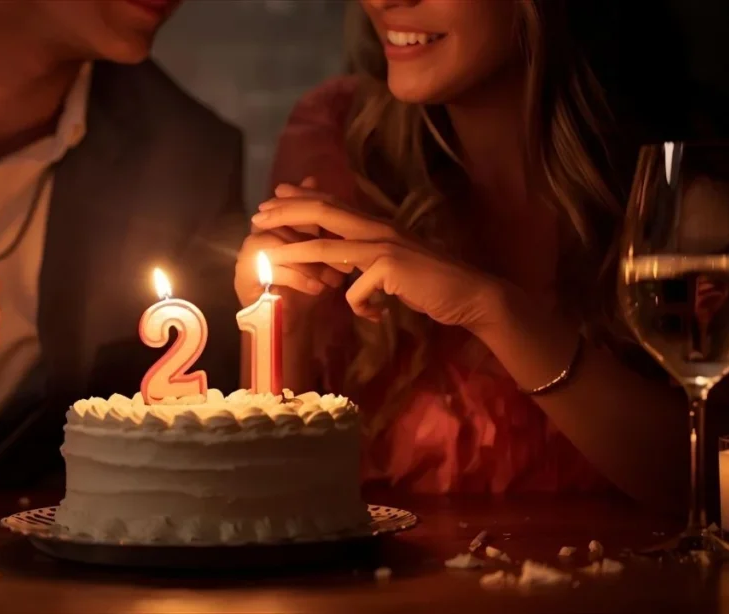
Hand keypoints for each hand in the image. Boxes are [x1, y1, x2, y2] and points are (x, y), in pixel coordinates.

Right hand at [235, 180, 345, 328]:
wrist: (289, 327)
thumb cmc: (305, 289)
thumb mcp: (317, 251)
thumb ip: (317, 221)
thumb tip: (313, 178)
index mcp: (271, 229)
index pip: (287, 208)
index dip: (306, 206)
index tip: (333, 210)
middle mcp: (254, 239)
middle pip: (281, 225)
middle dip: (313, 241)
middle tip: (341, 256)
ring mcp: (246, 258)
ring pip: (277, 247)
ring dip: (308, 263)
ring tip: (332, 279)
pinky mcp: (243, 279)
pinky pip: (271, 270)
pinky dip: (298, 279)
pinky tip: (318, 289)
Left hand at [251, 190, 506, 332]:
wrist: (468, 296)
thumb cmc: (430, 284)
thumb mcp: (391, 268)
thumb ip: (365, 261)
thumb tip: (339, 266)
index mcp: (377, 227)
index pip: (333, 206)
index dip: (302, 198)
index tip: (275, 195)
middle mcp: (378, 229)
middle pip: (323, 213)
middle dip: (287, 212)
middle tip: (259, 215)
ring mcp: (384, 247)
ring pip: (327, 248)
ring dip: (295, 253)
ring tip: (272, 259)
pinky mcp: (390, 269)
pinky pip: (355, 291)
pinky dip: (360, 307)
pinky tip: (377, 316)